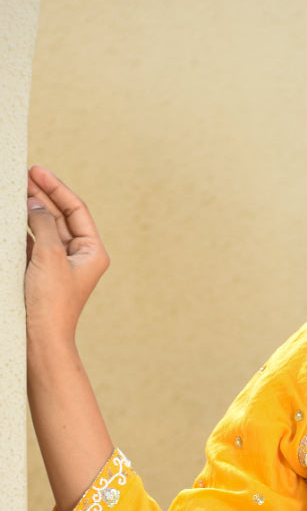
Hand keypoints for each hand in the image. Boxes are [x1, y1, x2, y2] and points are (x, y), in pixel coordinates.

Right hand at [25, 166, 109, 341]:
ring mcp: (59, 265)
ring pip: (44, 228)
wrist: (39, 340)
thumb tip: (35, 202)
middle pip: (60, 215)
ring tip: (14, 189)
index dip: (57, 188)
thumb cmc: (51, 303)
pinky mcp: (41, 273)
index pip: (76, 210)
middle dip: (42, 194)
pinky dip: (21, 229)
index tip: (37, 170)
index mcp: (92, 252)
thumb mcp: (49, 255)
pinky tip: (10, 216)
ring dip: (30, 209)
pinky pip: (32, 243)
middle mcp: (79, 257)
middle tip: (23, 174)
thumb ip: (43, 223)